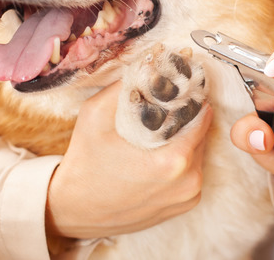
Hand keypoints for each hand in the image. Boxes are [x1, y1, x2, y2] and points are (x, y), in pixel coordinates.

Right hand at [46, 81, 211, 239]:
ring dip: (185, 138)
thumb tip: (149, 62)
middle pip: (201, 133)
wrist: (72, 211)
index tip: (179, 86)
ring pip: (198, 153)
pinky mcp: (183, 206)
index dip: (190, 96)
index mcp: (174, 161)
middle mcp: (188, 182)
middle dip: (186, 116)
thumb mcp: (96, 115)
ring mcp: (188, 197)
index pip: (200, 114)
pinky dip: (181, 160)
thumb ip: (125, 86)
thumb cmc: (84, 165)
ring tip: (160, 128)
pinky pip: (192, 172)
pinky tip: (158, 152)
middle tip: (167, 104)